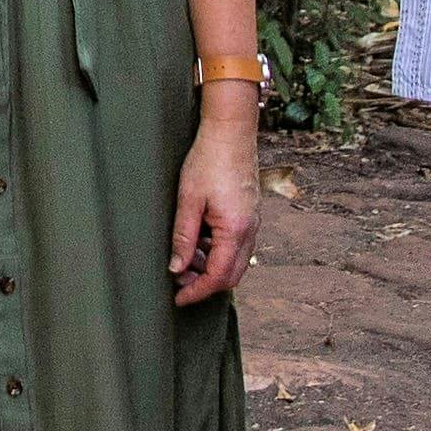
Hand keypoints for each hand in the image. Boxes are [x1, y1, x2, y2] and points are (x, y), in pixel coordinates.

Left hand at [168, 105, 258, 304]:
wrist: (231, 132)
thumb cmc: (208, 159)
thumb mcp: (188, 200)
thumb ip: (183, 237)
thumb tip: (177, 268)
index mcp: (235, 230)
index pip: (219, 277)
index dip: (198, 292)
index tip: (179, 299)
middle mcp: (250, 230)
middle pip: (232, 275)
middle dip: (205, 284)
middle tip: (179, 282)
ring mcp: (252, 222)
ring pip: (235, 261)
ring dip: (211, 267)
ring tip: (184, 259)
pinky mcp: (249, 214)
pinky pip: (236, 245)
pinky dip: (218, 252)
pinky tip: (198, 242)